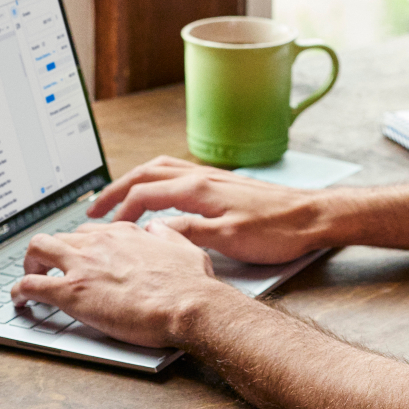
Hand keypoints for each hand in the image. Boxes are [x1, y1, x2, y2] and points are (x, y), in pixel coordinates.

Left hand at [11, 220, 233, 347]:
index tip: (77, 256)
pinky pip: (30, 285)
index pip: (90, 232)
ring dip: (29, 263)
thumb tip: (157, 227)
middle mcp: (99, 243)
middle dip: (49, 252)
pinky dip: (19, 291)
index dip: (80, 245)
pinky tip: (20, 301)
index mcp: (124, 234)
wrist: (187, 305)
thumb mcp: (185, 248)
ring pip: (38, 249)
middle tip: (47, 268)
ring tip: (28, 278)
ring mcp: (82, 265)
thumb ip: (166, 235)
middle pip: (60, 237)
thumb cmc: (190, 285)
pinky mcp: (71, 292)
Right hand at [87, 156, 329, 264]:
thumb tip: (154, 233)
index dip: (120, 210)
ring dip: (136, 181)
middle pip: (146, 173)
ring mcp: (212, 177)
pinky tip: (160, 195)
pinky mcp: (223, 183)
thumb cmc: (276, 229)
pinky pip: (178, 173)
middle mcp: (201, 176)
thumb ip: (189, 233)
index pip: (144, 193)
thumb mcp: (229, 239)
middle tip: (96, 207)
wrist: (311, 216)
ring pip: (162, 169)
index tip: (105, 227)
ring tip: (119, 198)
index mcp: (198, 188)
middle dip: (117, 189)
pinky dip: (157, 180)